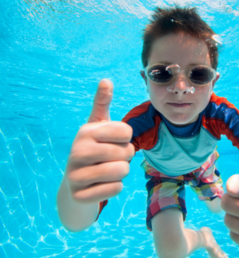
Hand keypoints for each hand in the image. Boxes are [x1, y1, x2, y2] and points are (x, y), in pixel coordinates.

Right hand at [65, 79, 134, 204]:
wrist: (75, 184)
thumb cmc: (94, 149)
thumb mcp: (97, 126)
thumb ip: (102, 103)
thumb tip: (106, 80)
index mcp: (85, 132)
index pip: (126, 132)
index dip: (126, 139)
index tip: (113, 141)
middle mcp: (77, 151)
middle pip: (127, 153)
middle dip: (125, 157)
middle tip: (111, 159)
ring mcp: (76, 175)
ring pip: (122, 171)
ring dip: (121, 173)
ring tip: (107, 170)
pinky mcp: (79, 195)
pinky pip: (115, 189)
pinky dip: (114, 188)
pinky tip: (101, 185)